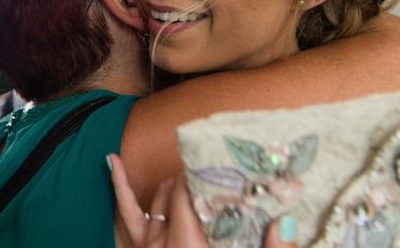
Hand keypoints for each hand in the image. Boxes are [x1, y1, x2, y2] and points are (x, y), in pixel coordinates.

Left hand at [108, 153, 297, 246]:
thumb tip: (285, 223)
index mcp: (187, 245)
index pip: (189, 191)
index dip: (206, 175)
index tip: (225, 167)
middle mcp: (162, 241)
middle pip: (175, 191)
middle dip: (195, 179)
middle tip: (219, 173)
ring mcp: (146, 245)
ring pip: (157, 197)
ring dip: (173, 184)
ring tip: (191, 170)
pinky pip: (128, 212)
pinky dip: (119, 184)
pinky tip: (113, 160)